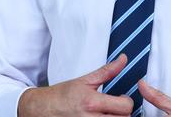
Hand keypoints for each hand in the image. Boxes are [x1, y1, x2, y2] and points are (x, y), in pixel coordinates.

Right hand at [18, 54, 133, 116]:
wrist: (43, 108)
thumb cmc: (62, 95)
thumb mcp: (85, 80)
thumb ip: (107, 71)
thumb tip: (122, 60)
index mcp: (92, 102)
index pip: (125, 106)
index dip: (126, 101)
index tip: (121, 98)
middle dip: (123, 112)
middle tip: (115, 107)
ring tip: (108, 113)